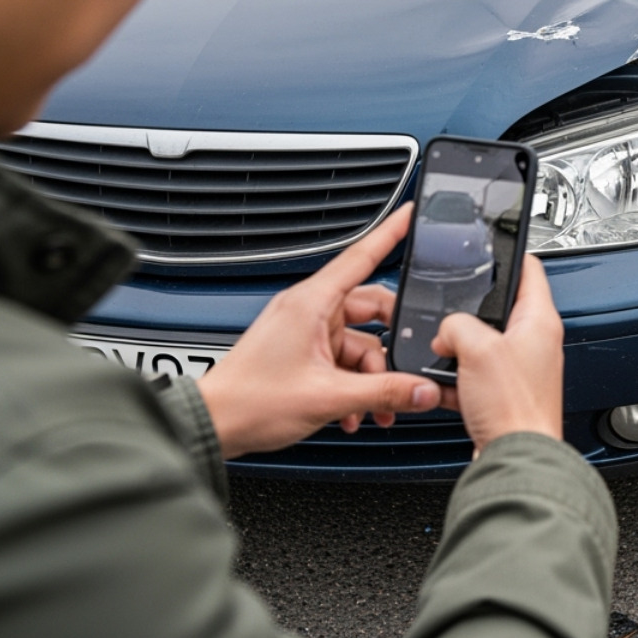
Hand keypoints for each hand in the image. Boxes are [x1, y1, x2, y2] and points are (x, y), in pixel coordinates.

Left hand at [198, 205, 441, 458]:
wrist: (214, 424)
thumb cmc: (250, 401)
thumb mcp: (329, 397)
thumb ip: (384, 392)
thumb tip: (423, 390)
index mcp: (312, 303)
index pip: (362, 256)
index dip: (391, 233)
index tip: (411, 213)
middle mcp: (310, 310)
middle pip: (372, 310)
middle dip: (391, 347)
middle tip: (408, 370)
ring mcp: (307, 331)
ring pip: (361, 343)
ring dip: (373, 377)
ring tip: (374, 408)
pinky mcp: (304, 352)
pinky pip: (345, 360)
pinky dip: (355, 384)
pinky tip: (354, 411)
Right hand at [432, 255, 563, 451]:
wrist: (516, 458)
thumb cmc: (514, 407)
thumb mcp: (477, 348)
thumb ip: (457, 325)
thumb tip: (448, 331)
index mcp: (540, 321)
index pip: (530, 269)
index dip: (510, 253)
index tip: (493, 244)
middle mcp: (535, 343)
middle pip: (498, 309)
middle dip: (468, 312)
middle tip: (451, 315)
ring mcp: (520, 369)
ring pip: (482, 344)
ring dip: (458, 348)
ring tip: (445, 353)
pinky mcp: (504, 394)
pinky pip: (474, 376)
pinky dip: (455, 378)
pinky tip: (442, 385)